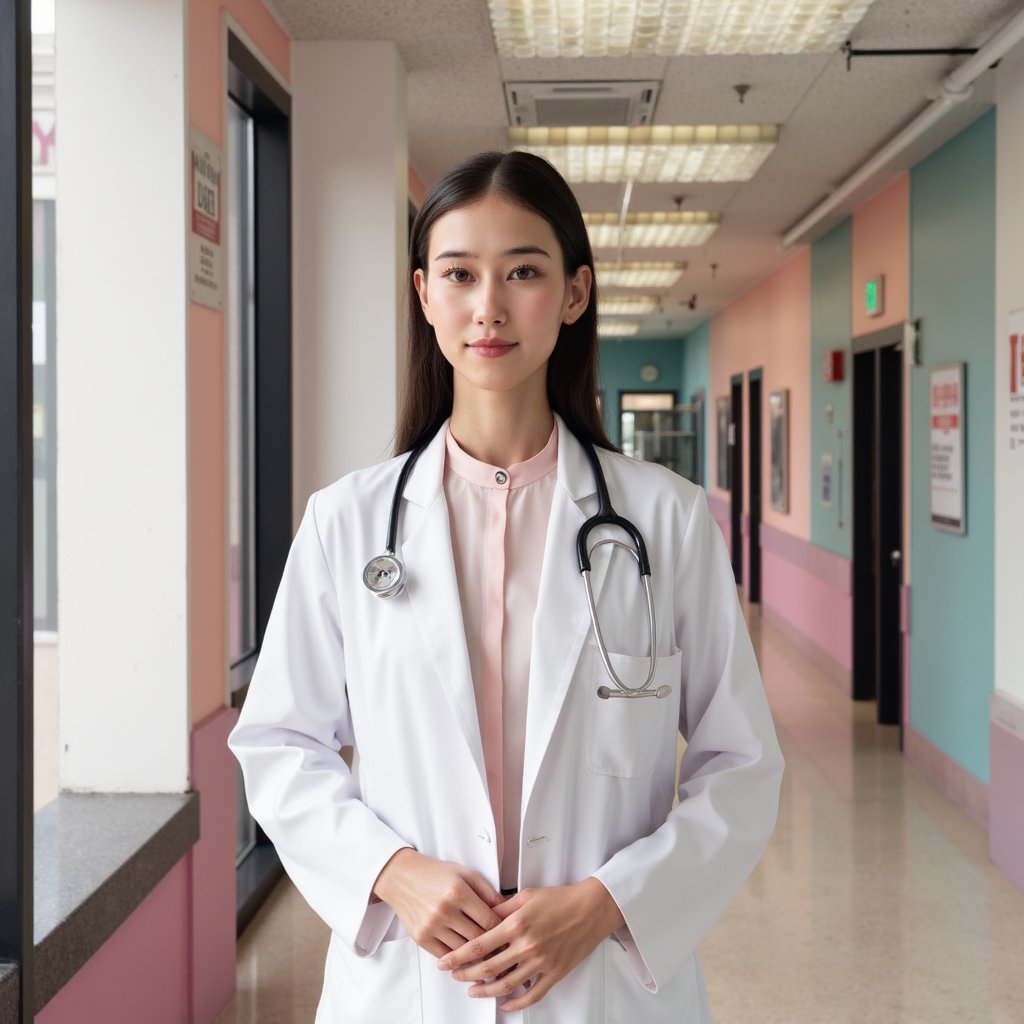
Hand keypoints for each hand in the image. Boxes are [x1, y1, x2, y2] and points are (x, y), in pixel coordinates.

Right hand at [371, 849, 505, 958]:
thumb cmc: (437, 874)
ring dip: (476, 955)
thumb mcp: (466, 874)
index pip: (490, 921)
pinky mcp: (421, 938)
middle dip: (493, 945)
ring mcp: (432, 926)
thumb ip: (488, 892)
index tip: (510, 935)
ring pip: (463, 951)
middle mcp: (445, 910)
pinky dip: (457, 958)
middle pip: (478, 939)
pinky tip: (465, 955)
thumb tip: (508, 911)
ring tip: (487, 954)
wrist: (403, 877)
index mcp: (459, 892)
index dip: (503, 930)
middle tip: (503, 949)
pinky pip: (446, 956)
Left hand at [436, 878, 625, 1011]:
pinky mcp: (554, 973)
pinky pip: (532, 995)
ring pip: (506, 984)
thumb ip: (502, 908)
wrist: (590, 908)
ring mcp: (541, 961)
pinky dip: (516, 1003)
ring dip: (485, 991)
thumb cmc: (560, 898)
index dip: (459, 955)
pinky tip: (505, 1004)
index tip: (445, 961)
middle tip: (454, 975)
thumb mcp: (526, 895)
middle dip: (466, 974)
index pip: (480, 944)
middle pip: (488, 967)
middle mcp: (527, 945)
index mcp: (517, 923)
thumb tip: (481, 917)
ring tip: (472, 990)